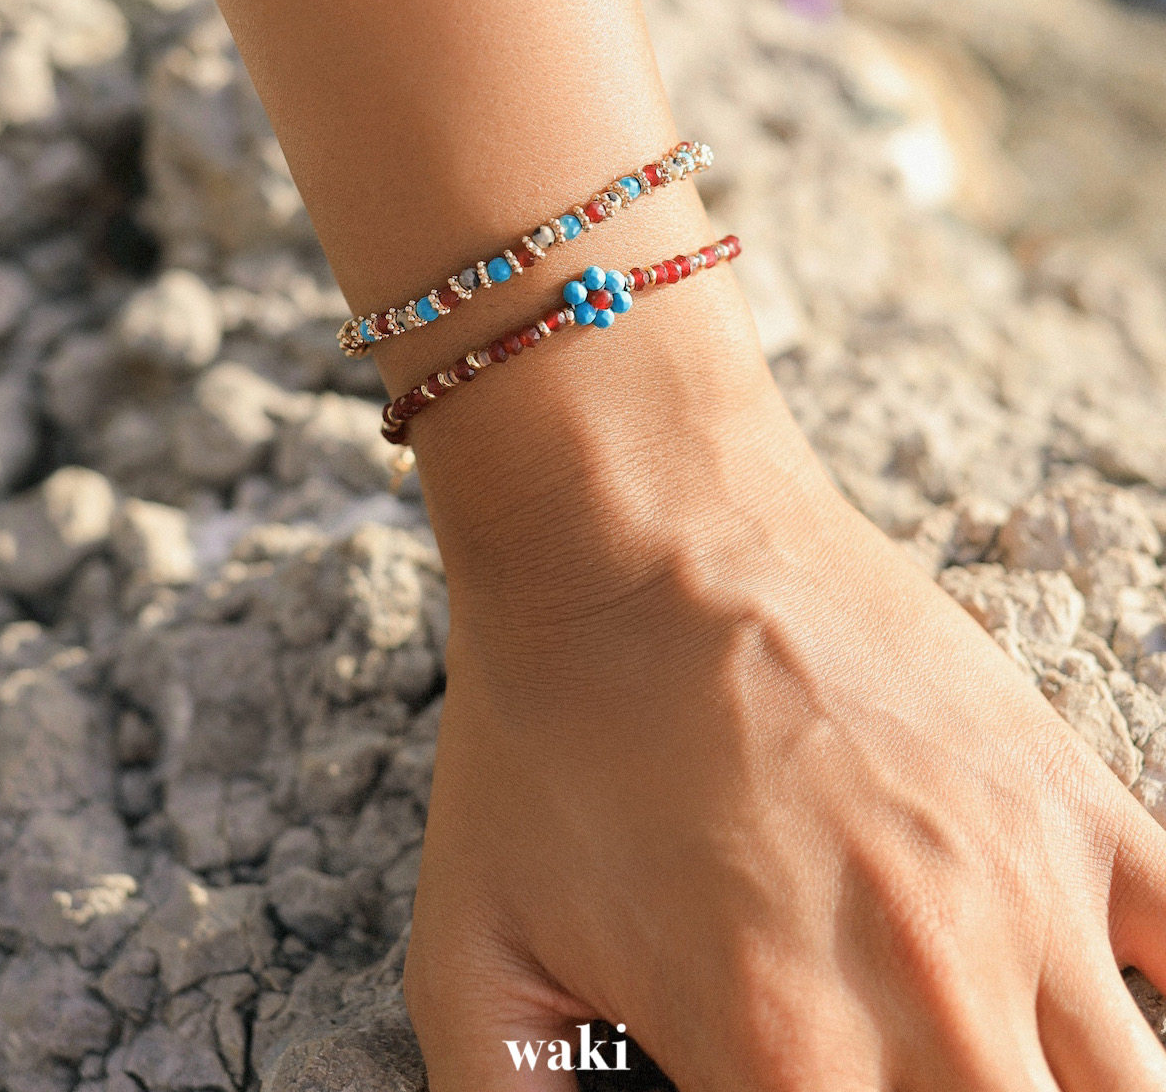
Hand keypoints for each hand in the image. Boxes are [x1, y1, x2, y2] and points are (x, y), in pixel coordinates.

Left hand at [404, 432, 1165, 1090]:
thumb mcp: (469, 954)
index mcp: (779, 1054)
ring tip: (964, 1058)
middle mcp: (931, 993)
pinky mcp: (1059, 790)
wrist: (634, 528)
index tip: (759, 1091)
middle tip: (873, 1076)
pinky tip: (1100, 1009)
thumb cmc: (545, 725)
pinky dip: (1165, 1000)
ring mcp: (1019, 883)